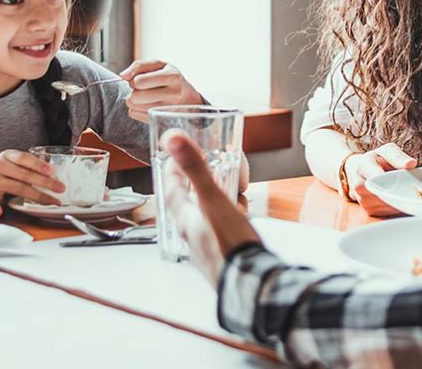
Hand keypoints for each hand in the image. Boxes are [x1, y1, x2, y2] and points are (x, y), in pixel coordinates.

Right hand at [0, 150, 64, 217]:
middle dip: (45, 182)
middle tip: (60, 189)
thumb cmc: (2, 176)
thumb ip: (30, 167)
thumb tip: (55, 173)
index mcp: (6, 156)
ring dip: (37, 195)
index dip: (39, 164)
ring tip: (50, 201)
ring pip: (17, 188)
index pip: (24, 158)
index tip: (52, 171)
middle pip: (24, 174)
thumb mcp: (14, 166)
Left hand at [120, 59, 204, 122]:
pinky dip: (136, 109)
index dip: (134, 80)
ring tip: (144, 97)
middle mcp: (174, 94)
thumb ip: (139, 66)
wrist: (189, 98)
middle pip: (136, 96)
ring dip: (133, 101)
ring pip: (134, 107)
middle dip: (134, 91)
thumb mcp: (159, 65)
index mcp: (173, 76)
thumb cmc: (170, 78)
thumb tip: (123, 76)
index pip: (139, 81)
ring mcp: (168, 110)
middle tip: (141, 89)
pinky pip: (135, 115)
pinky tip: (146, 105)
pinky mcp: (161, 121)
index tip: (140, 80)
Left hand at [163, 130, 261, 286]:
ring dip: (216, 202)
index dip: (174, 170)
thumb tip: (173, 139)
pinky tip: (240, 220)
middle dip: (199, 184)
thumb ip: (195, 169)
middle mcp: (192, 233)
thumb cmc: (230, 243)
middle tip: (210, 171)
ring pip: (207, 216)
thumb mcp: (213, 200)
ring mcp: (207, 246)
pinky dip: (228, 219)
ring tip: (232, 194)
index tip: (178, 156)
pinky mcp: (222, 255)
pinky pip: (221, 230)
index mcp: (185, 219)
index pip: (171, 189)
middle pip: (189, 202)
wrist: (250, 282)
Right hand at [343, 142, 416, 216]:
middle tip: (420, 194)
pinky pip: (387, 213)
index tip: (409, 185)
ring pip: (387, 206)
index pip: (377, 178)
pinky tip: (405, 202)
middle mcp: (359, 186)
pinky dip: (398, 209)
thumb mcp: (386, 151)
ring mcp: (363, 200)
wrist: (358, 170)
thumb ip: (398, 157)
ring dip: (401, 203)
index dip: (394, 183)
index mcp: (363, 167)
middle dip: (402, 195)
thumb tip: (411, 164)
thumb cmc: (376, 160)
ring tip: (413, 197)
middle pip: (384, 195)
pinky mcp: (368, 211)